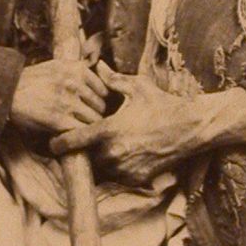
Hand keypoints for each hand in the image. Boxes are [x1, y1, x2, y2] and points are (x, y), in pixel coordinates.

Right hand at [10, 53, 107, 136]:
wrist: (6, 91)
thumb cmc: (31, 80)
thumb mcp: (57, 66)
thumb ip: (78, 71)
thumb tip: (102, 80)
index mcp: (76, 69)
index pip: (103, 90)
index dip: (98, 100)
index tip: (90, 107)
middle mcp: (74, 84)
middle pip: (101, 106)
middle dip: (94, 114)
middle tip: (83, 120)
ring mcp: (67, 102)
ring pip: (94, 120)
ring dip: (86, 127)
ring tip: (76, 129)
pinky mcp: (59, 120)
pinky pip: (80, 131)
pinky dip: (76, 136)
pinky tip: (67, 135)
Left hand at [50, 63, 205, 186]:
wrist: (191, 128)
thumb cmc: (162, 105)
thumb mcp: (137, 87)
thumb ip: (112, 80)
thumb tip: (98, 65)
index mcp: (107, 130)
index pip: (71, 141)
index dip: (58, 142)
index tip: (54, 141)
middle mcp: (113, 153)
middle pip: (85, 157)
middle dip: (85, 150)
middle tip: (88, 141)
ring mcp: (124, 169)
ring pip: (101, 168)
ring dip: (101, 160)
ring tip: (111, 146)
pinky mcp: (136, 179)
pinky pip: (117, 176)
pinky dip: (118, 168)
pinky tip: (127, 153)